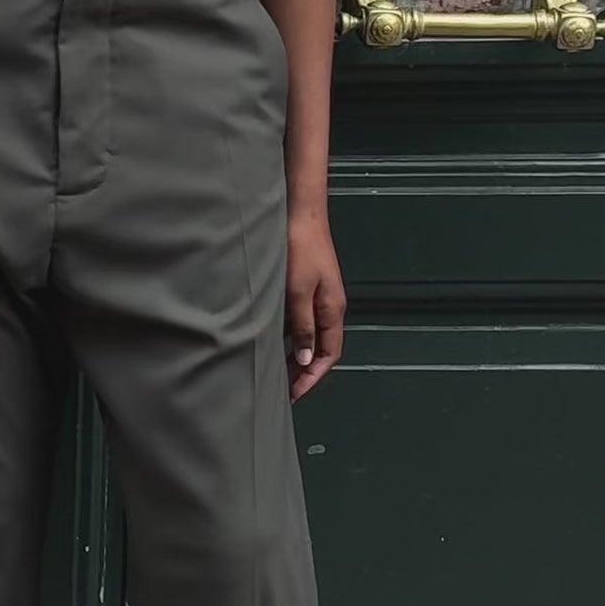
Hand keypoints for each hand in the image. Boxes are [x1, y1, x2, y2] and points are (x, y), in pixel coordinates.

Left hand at [286, 208, 344, 398]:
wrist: (300, 211)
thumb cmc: (300, 247)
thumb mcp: (298, 291)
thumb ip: (303, 326)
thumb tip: (307, 358)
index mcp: (332, 310)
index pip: (329, 354)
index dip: (313, 377)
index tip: (295, 394)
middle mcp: (328, 306)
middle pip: (321, 348)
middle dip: (304, 371)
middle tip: (281, 388)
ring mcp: (317, 296)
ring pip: (309, 335)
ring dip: (296, 354)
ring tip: (275, 370)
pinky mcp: (305, 286)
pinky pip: (301, 320)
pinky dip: (290, 336)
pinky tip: (272, 339)